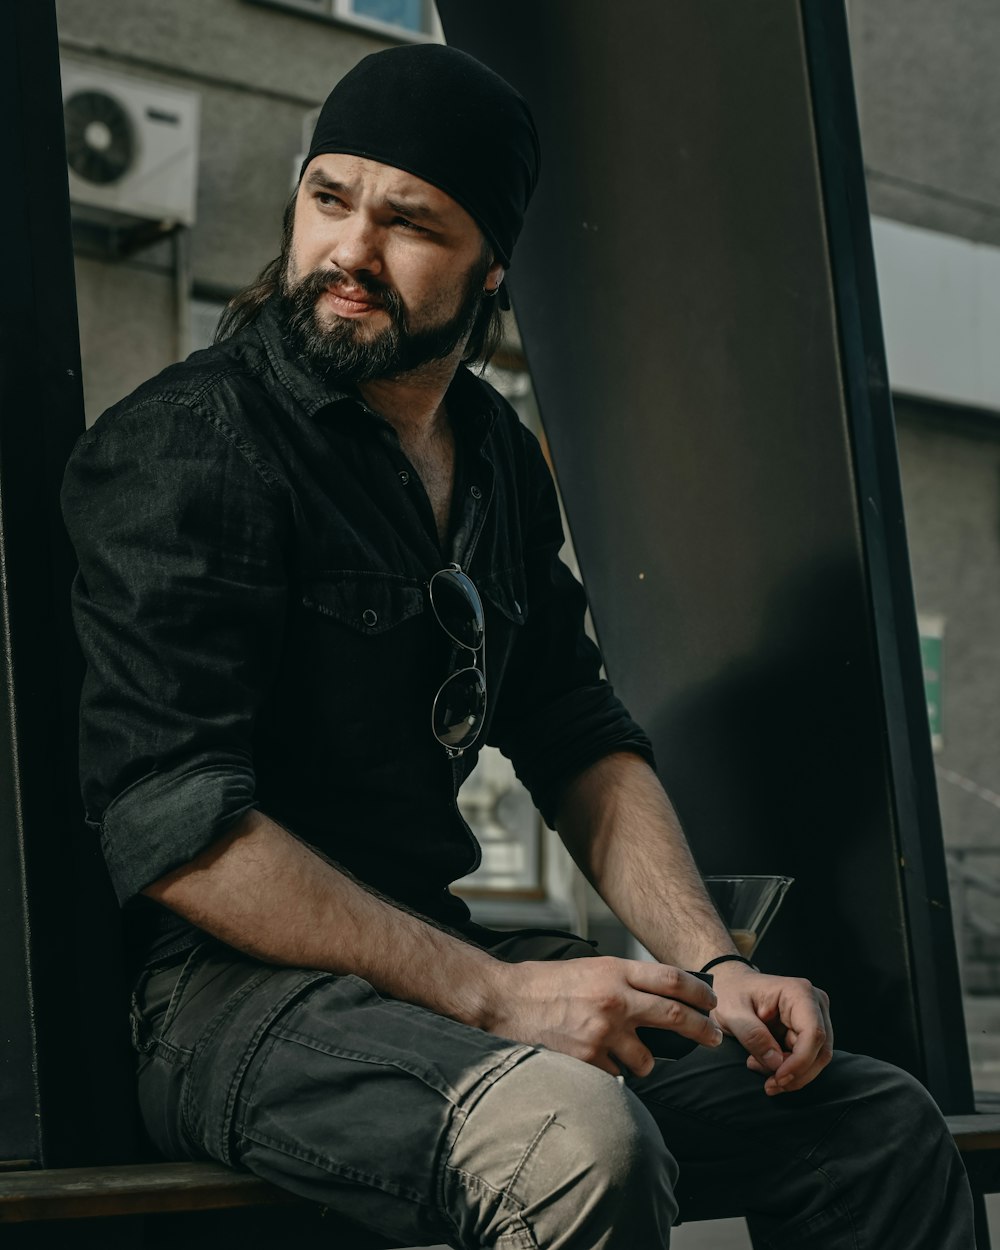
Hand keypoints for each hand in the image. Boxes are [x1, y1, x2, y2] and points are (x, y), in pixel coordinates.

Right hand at [486, 956, 721, 1077]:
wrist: (505, 1001)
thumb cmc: (545, 984)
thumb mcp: (590, 968)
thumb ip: (623, 981)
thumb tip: (658, 998)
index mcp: (615, 971)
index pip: (672, 980)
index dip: (700, 992)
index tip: (711, 1003)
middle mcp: (615, 1000)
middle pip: (676, 1017)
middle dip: (703, 1030)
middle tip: (714, 1038)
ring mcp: (603, 1032)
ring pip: (647, 1060)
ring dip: (643, 1063)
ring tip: (624, 1056)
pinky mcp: (588, 1060)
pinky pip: (615, 1075)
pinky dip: (610, 1073)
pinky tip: (592, 1061)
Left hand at [709, 962, 833, 1093]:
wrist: (731, 985)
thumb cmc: (731, 992)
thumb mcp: (732, 1012)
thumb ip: (753, 1035)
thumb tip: (777, 1062)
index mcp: (799, 992)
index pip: (813, 1033)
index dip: (800, 1062)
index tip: (778, 1078)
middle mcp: (815, 1004)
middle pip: (819, 1050)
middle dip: (795, 1073)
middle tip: (767, 1083)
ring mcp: (815, 1018)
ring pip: (816, 1059)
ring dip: (790, 1074)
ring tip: (756, 1066)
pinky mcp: (809, 1032)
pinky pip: (807, 1059)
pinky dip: (787, 1069)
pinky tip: (763, 1063)